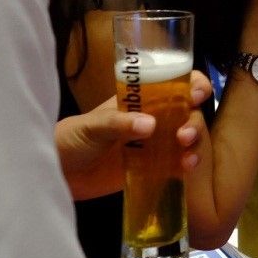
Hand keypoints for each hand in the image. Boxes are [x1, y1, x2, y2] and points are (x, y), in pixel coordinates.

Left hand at [56, 70, 212, 200]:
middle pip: (189, 112)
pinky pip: (179, 163)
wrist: (61, 173)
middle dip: (194, 121)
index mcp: (143, 99)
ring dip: (196, 143)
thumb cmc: (72, 139)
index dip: (193, 85)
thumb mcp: (91, 126)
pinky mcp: (155, 167)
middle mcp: (155, 117)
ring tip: (187, 157)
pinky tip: (186, 169)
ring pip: (190, 136)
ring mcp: (157, 143)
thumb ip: (117, 122)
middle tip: (183, 136)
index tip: (196, 96)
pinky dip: (188, 164)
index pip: (176, 83)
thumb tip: (150, 125)